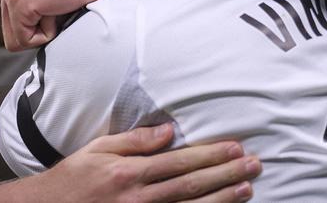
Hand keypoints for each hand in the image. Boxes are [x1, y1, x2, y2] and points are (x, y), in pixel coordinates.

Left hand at [0, 0, 135, 50]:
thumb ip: (30, 4)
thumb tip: (25, 33)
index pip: (11, 25)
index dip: (37, 25)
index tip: (53, 3)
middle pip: (10, 35)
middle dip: (37, 30)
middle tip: (56, 5)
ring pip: (17, 40)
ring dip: (43, 30)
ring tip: (56, 4)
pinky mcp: (19, 3)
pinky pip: (28, 40)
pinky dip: (49, 31)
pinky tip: (58, 6)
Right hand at [33, 123, 258, 202]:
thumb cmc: (73, 179)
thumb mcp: (97, 149)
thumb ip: (135, 140)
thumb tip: (168, 131)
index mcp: (129, 172)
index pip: (180, 161)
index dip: (210, 154)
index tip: (235, 147)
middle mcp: (139, 198)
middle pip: (192, 185)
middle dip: (226, 174)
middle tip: (253, 164)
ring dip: (223, 199)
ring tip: (247, 188)